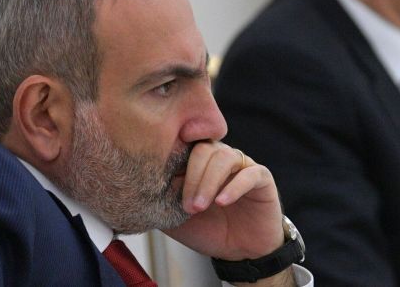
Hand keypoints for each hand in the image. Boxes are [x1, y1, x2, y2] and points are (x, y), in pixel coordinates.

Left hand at [162, 141, 283, 260]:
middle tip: (186, 206)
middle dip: (191, 176)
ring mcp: (242, 166)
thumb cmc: (209, 230)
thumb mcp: (175, 218)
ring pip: (225, 157)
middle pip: (203, 149)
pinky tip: (222, 202)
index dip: (174, 160)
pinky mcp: (262, 178)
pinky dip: (234, 187)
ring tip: (199, 207)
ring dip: (208, 181)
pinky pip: (250, 174)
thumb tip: (136, 189)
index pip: (185, 147)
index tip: (162, 182)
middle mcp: (221, 159)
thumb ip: (159, 201)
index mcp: (200, 163)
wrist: (241, 252)